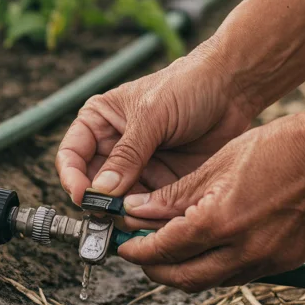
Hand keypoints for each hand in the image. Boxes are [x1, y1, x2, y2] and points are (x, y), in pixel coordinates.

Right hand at [57, 45, 254, 205]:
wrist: (232, 89)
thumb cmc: (187, 86)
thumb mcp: (151, 116)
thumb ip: (126, 155)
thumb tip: (101, 191)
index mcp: (99, 122)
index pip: (71, 156)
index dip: (72, 179)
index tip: (83, 197)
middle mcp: (114, 147)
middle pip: (94, 185)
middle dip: (100, 203)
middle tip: (111, 216)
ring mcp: (138, 167)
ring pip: (119, 201)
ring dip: (125, 213)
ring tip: (138, 218)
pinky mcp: (162, 182)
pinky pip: (148, 206)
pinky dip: (149, 216)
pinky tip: (156, 218)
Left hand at [116, 110, 304, 291]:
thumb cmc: (278, 147)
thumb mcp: (217, 164)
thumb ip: (174, 195)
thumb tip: (136, 211)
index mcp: (222, 221)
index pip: (166, 249)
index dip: (138, 250)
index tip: (123, 246)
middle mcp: (245, 250)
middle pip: (185, 279)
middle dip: (156, 270)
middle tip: (139, 253)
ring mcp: (269, 260)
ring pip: (212, 281)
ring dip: (185, 270)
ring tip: (168, 248)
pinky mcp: (286, 263)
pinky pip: (239, 274)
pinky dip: (216, 266)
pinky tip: (206, 245)